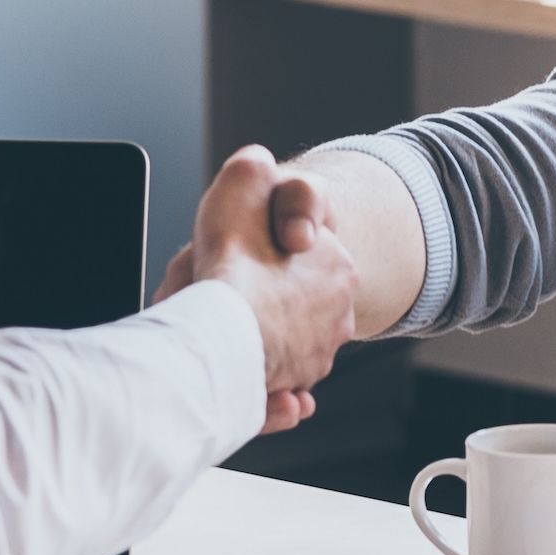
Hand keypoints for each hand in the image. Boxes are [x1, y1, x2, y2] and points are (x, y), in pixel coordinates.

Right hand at [176, 146, 355, 432]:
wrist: (216, 342)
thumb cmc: (231, 267)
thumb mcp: (243, 182)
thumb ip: (254, 169)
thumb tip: (259, 167)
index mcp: (338, 266)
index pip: (300, 249)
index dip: (260, 244)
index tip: (237, 250)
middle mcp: (339, 314)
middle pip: (289, 298)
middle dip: (261, 297)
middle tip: (224, 293)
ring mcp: (318, 355)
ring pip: (283, 342)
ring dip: (259, 339)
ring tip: (225, 334)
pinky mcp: (293, 387)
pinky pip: (279, 386)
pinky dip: (267, 387)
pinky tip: (246, 377)